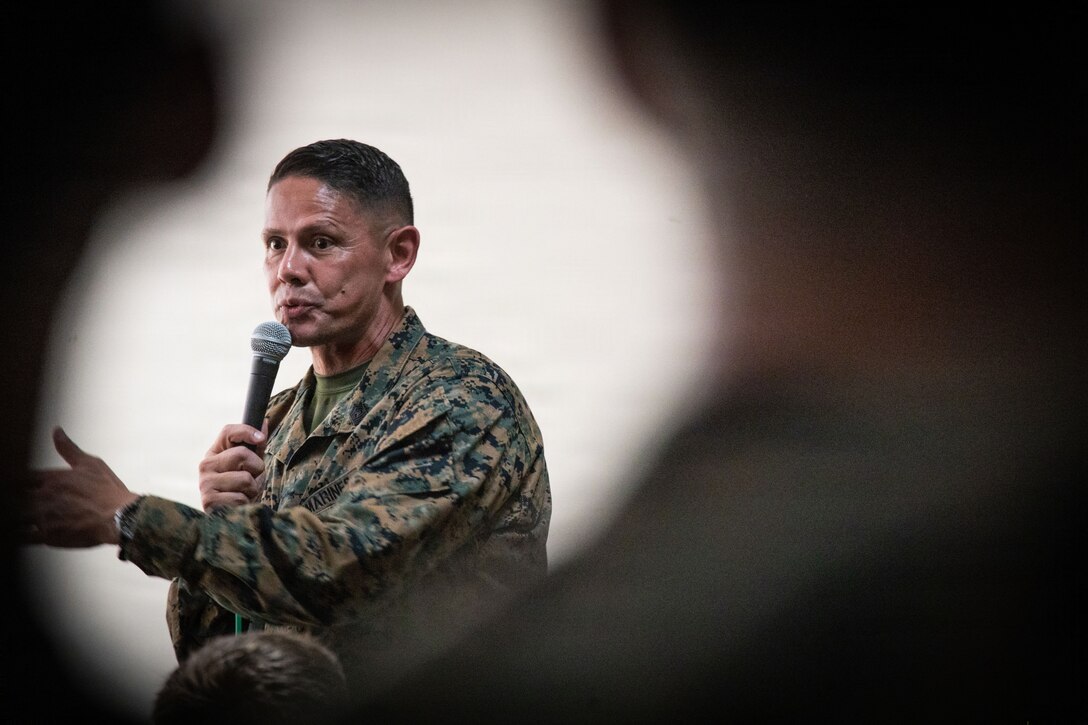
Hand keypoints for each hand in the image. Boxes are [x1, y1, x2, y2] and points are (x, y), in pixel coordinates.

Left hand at [21, 427, 136, 546]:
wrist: (120, 517)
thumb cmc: (108, 491)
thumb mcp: (91, 463)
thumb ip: (69, 448)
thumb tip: (56, 431)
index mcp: (52, 479)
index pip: (20, 478)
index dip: (14, 482)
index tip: (14, 485)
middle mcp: (43, 497)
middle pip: (13, 498)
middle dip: (12, 499)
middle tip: (13, 500)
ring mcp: (44, 518)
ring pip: (15, 517)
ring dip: (14, 516)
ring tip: (16, 516)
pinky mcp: (48, 537)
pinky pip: (22, 537)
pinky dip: (18, 536)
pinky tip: (18, 534)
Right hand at [198, 422, 267, 510]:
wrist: (233, 515)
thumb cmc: (242, 487)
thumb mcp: (251, 464)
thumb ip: (257, 445)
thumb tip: (264, 421)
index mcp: (215, 452)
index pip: (227, 432)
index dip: (246, 431)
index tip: (260, 438)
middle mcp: (206, 465)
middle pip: (241, 454)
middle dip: (257, 468)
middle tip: (252, 479)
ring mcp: (205, 483)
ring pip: (245, 478)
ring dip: (253, 488)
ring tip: (246, 493)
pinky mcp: (208, 501)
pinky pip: (241, 497)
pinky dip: (246, 503)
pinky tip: (239, 505)